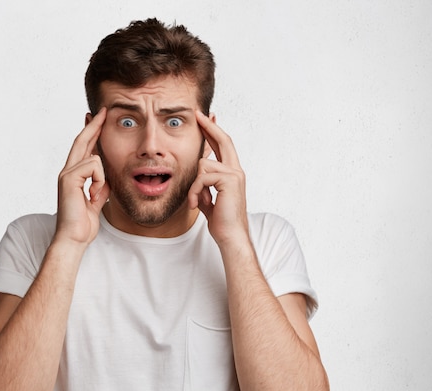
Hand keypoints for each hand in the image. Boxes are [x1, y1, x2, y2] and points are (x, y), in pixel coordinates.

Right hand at [54, 108, 109, 245]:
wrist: (73, 238)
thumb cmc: (83, 224)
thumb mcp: (97, 200)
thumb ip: (100, 187)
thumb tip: (107, 178)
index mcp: (73, 175)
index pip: (83, 148)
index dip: (91, 132)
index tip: (97, 119)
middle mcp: (67, 171)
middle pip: (81, 140)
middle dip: (93, 125)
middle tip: (102, 112)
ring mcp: (66, 174)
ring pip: (93, 156)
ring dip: (102, 178)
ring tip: (95, 197)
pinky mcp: (68, 178)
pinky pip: (94, 167)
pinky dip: (100, 183)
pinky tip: (93, 197)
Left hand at [188, 111, 248, 246]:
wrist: (230, 235)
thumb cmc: (221, 220)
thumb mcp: (209, 197)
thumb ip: (206, 183)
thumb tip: (199, 172)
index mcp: (232, 173)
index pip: (224, 146)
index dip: (214, 131)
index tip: (207, 118)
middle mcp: (236, 170)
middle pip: (223, 140)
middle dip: (209, 126)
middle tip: (197, 114)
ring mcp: (235, 174)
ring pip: (203, 164)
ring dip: (194, 186)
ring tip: (197, 202)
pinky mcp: (229, 180)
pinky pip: (202, 177)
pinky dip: (195, 192)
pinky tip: (198, 204)